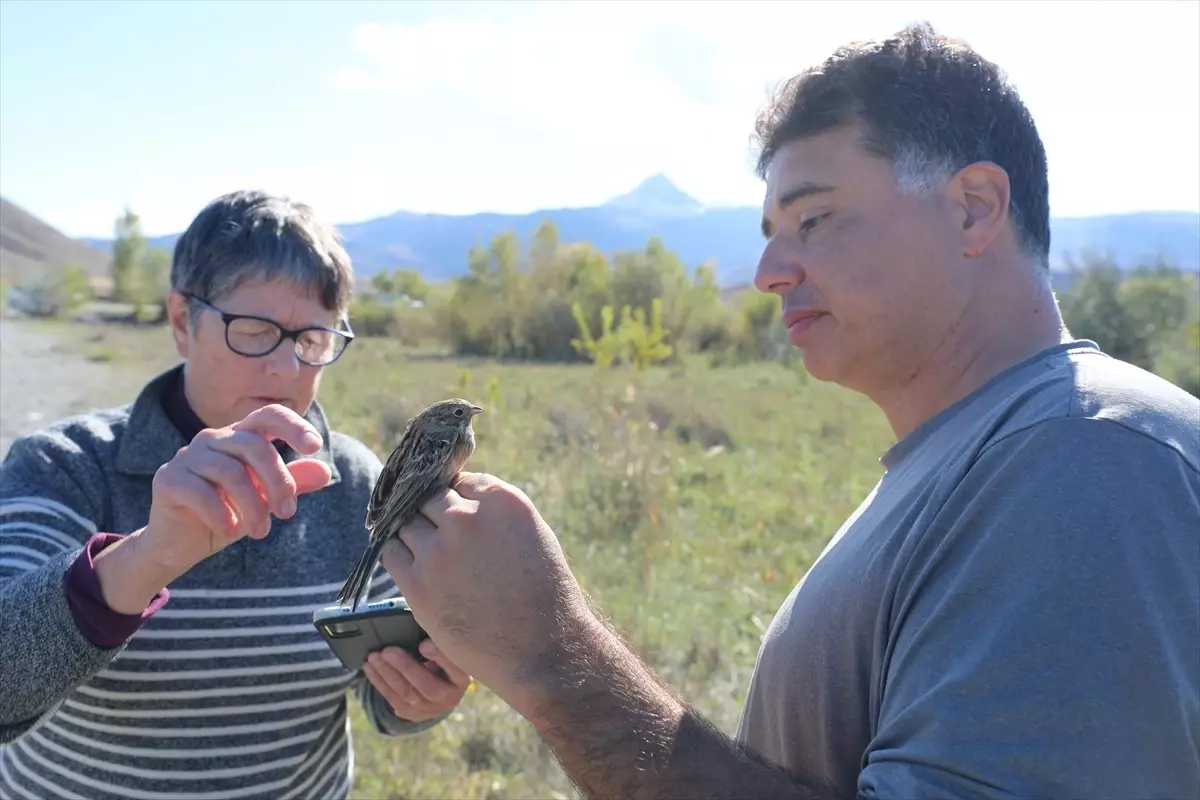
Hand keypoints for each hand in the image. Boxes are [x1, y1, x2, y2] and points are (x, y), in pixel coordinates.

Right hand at [95, 405, 331, 612]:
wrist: (179, 544)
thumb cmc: (228, 515)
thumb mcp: (266, 500)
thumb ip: (292, 483)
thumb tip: (325, 472)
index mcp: (239, 438)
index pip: (268, 416)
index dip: (293, 426)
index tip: (315, 447)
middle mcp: (213, 439)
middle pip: (254, 446)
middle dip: (278, 482)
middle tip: (287, 513)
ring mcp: (188, 456)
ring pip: (231, 471)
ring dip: (253, 505)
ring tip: (261, 531)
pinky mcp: (169, 479)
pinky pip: (202, 492)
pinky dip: (222, 515)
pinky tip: (231, 531)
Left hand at [363, 639, 471, 721]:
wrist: (441, 688)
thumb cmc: (442, 658)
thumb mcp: (447, 649)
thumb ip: (437, 638)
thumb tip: (422, 618)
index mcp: (462, 678)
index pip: (456, 669)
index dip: (440, 657)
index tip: (423, 644)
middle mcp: (450, 697)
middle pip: (427, 686)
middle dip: (405, 667)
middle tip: (387, 651)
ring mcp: (431, 709)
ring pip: (407, 694)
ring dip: (387, 674)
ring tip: (374, 657)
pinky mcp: (413, 715)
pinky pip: (393, 700)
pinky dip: (380, 683)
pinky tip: (370, 669)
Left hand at [380, 472, 592, 706]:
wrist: (541, 650)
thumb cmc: (544, 594)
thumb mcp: (534, 535)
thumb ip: (497, 512)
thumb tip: (461, 499)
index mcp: (502, 502)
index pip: (462, 481)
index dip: (457, 496)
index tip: (454, 509)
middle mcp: (467, 519)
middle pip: (430, 498)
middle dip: (433, 512)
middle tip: (437, 530)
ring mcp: (439, 551)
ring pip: (406, 523)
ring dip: (413, 532)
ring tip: (426, 550)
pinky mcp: (418, 584)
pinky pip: (391, 552)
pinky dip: (397, 552)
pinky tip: (408, 561)